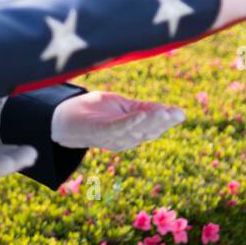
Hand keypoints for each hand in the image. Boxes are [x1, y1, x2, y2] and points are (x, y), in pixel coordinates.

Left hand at [51, 90, 185, 150]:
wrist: (65, 119)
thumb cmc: (95, 111)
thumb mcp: (123, 106)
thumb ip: (143, 108)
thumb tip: (169, 110)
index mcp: (134, 130)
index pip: (154, 125)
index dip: (168, 120)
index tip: (181, 114)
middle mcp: (126, 138)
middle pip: (149, 131)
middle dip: (163, 122)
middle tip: (177, 114)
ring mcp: (113, 137)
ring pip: (136, 130)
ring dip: (150, 121)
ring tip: (164, 112)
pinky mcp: (100, 132)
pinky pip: (117, 128)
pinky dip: (129, 123)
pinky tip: (140, 115)